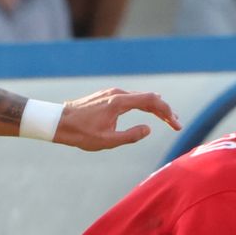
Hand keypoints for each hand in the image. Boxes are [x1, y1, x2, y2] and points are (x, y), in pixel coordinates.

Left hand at [54, 88, 181, 151]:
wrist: (59, 122)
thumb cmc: (81, 133)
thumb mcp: (107, 141)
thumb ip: (130, 136)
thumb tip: (148, 129)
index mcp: (119, 103)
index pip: (151, 101)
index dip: (167, 112)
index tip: (176, 124)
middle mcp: (117, 94)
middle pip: (148, 98)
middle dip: (165, 111)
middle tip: (176, 124)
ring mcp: (111, 93)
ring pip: (140, 98)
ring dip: (154, 108)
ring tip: (167, 118)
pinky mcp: (107, 96)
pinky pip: (131, 99)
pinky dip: (143, 105)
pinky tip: (148, 111)